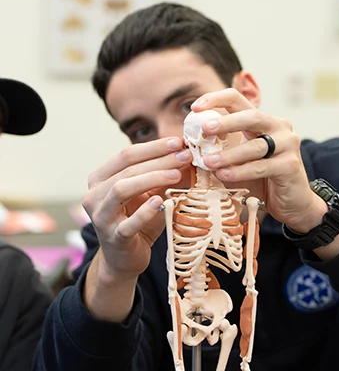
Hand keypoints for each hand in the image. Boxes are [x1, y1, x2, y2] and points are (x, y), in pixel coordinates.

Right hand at [82, 137, 191, 279]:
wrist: (125, 257)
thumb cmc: (137, 219)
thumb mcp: (149, 193)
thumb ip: (161, 175)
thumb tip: (185, 154)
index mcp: (100, 178)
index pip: (126, 155)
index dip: (153, 147)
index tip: (178, 142)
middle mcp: (94, 194)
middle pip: (127, 169)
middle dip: (158, 160)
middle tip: (184, 156)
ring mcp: (101, 217)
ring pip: (121, 189)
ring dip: (151, 179)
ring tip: (176, 175)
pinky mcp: (113, 238)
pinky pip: (128, 223)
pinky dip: (145, 212)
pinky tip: (161, 202)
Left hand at [191, 88, 326, 232]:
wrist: (293, 202)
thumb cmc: (262, 179)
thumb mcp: (240, 159)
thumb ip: (223, 149)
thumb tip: (192, 146)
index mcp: (262, 121)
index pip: (238, 99)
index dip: (215, 99)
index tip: (195, 108)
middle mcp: (278, 127)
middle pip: (251, 116)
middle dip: (225, 122)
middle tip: (204, 129)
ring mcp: (287, 144)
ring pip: (255, 146)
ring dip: (228, 155)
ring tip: (208, 162)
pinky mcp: (290, 165)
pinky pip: (261, 167)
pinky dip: (240, 171)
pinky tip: (224, 175)